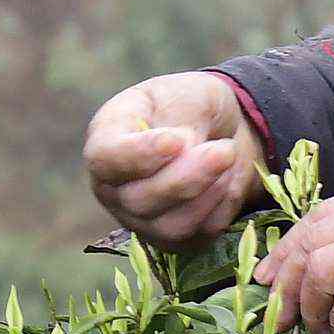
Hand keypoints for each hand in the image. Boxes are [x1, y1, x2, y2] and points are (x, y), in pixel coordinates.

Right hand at [80, 73, 267, 243]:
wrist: (218, 130)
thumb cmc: (189, 105)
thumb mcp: (183, 93)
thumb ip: (178, 118)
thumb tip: (183, 150)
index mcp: (105, 140)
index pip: (105, 159)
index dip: (138, 155)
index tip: (175, 140)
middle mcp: (113, 188)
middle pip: (139, 200)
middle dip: (188, 178)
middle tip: (223, 150)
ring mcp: (139, 219)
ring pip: (170, 227)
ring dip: (208, 194)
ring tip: (228, 157)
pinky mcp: (172, 240)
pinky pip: (198, 236)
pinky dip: (221, 208)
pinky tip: (228, 180)